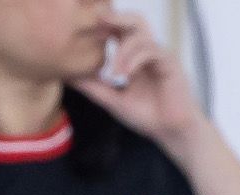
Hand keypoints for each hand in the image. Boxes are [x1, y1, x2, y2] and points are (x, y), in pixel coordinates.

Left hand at [73, 8, 206, 148]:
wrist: (171, 132)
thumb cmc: (147, 116)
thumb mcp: (113, 101)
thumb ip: (94, 87)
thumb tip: (69, 77)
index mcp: (134, 57)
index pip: (119, 30)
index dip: (104, 25)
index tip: (84, 27)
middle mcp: (147, 51)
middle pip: (134, 21)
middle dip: (116, 17)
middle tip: (97, 19)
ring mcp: (159, 55)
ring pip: (140, 35)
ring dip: (122, 51)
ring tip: (114, 73)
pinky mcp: (170, 63)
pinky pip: (151, 51)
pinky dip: (135, 61)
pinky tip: (125, 76)